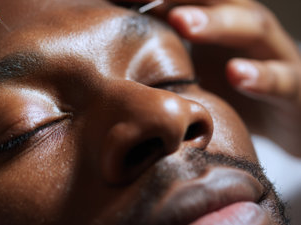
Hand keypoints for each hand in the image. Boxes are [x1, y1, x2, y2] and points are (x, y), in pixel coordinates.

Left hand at [112, 0, 300, 155]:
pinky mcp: (293, 85)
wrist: (289, 111)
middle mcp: (246, 27)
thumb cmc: (232, 83)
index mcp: (220, 19)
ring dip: (215, 22)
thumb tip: (120, 39)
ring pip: (251, 26)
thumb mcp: (197, 63)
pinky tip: (235, 73)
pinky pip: (281, 78)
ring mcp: (272, 53)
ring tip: (181, 22)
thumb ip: (171, 45)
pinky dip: (260, 75)